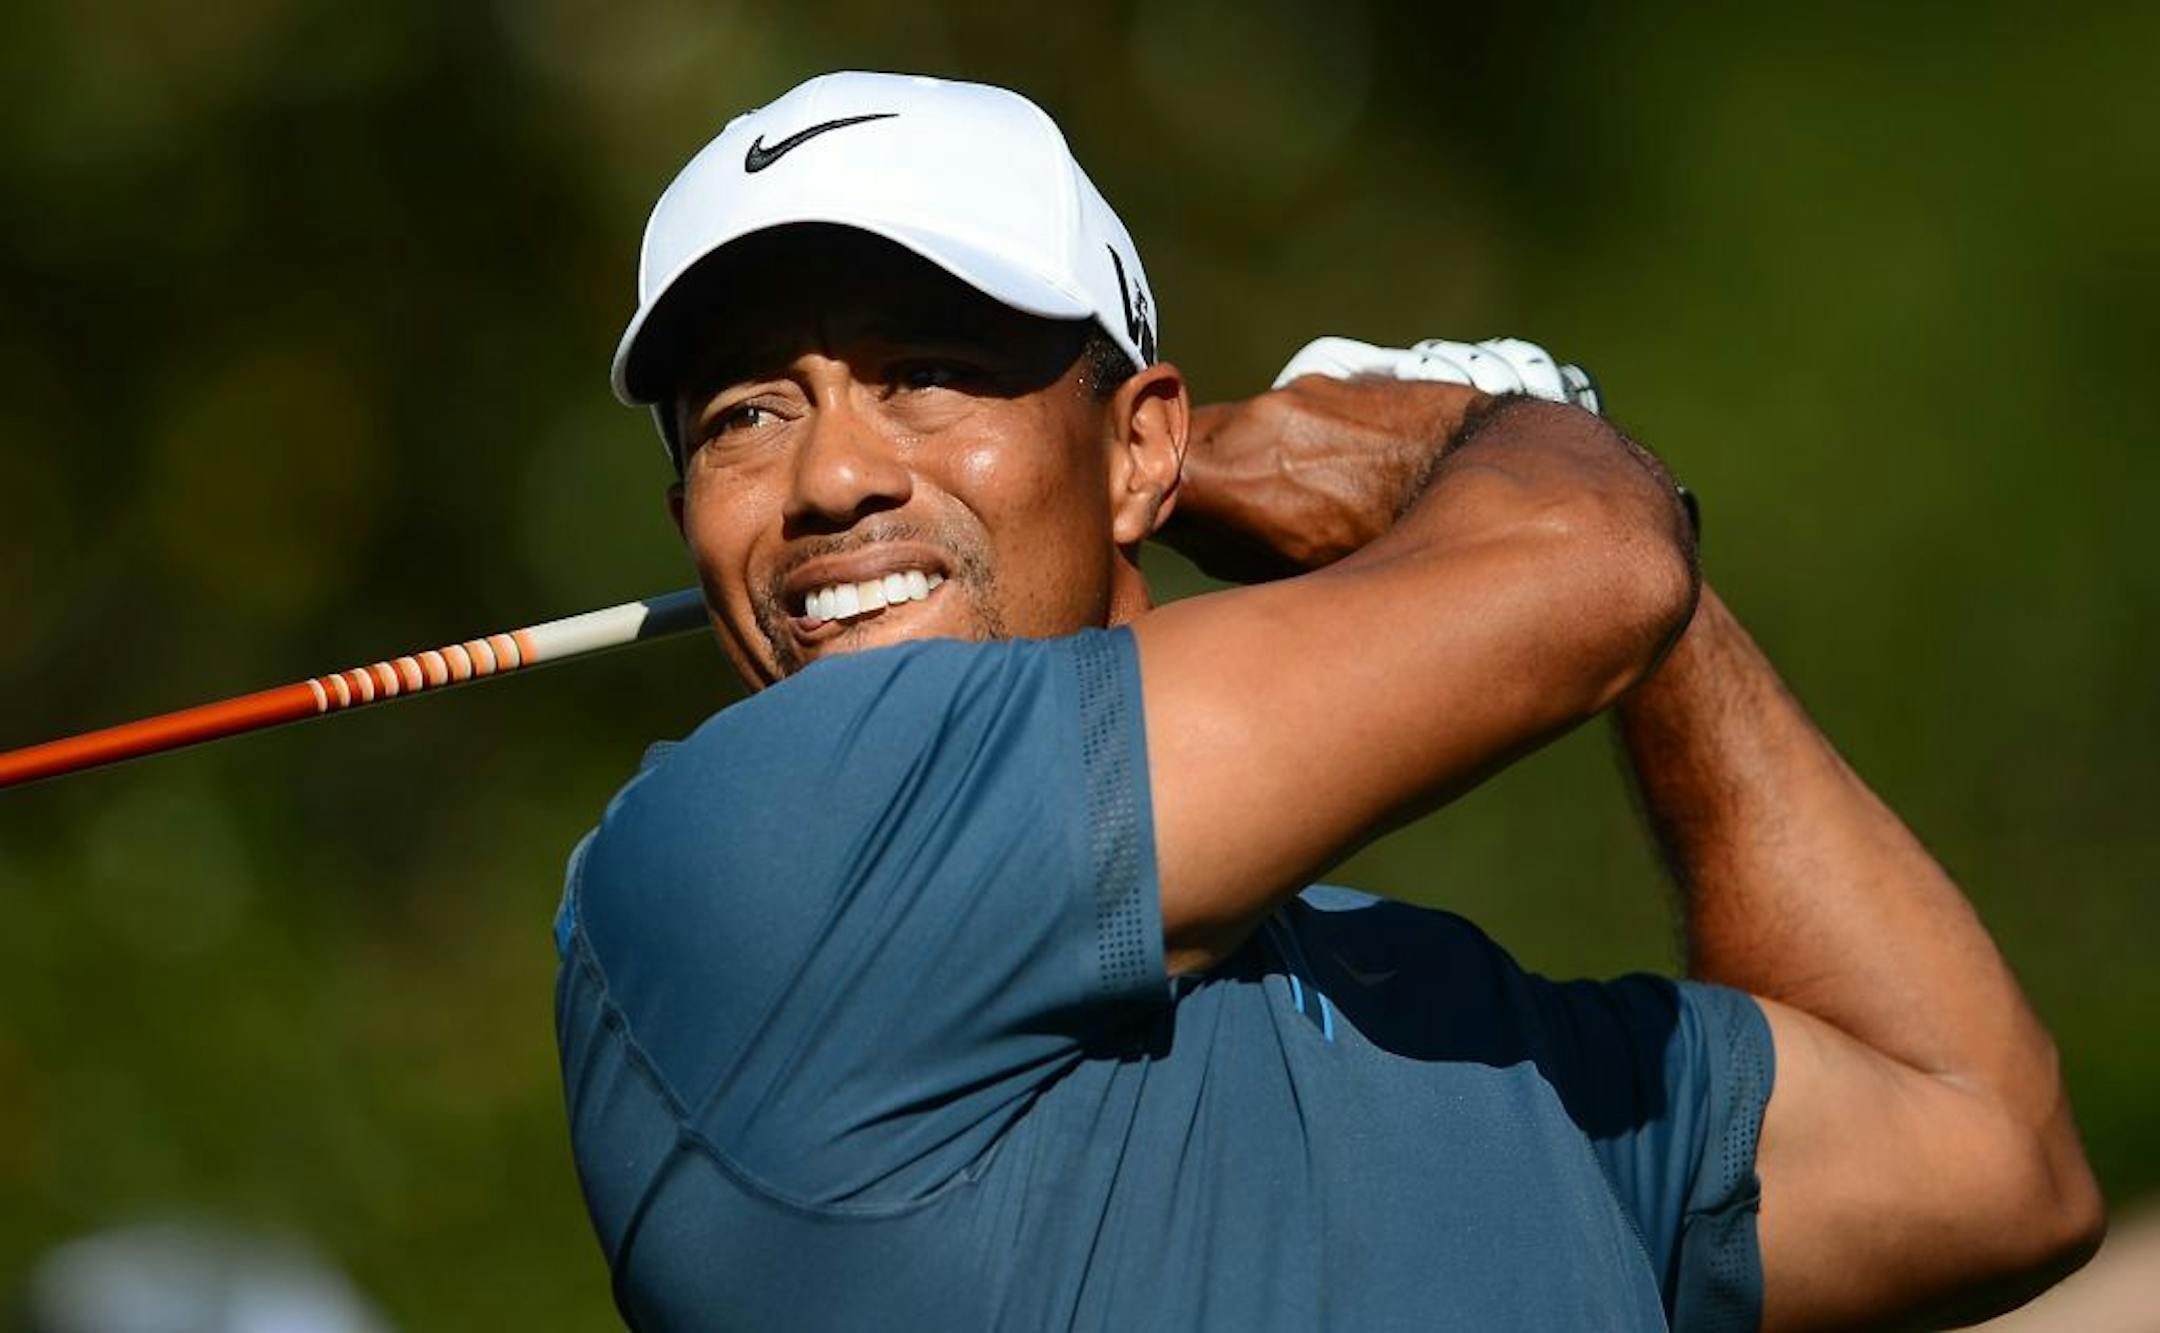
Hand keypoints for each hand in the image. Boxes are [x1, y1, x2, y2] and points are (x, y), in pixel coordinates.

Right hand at [1161, 375, 1487, 583]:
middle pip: (1182, 441)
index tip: (1139, 525)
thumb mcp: (1295, 572)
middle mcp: (1248, 422)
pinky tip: (1327, 471)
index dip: (1134, 503)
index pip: (1138, 479)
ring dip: (1239, 455)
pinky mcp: (1330, 379)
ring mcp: (1291, 392)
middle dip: (1180, 471)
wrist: (1480, 470)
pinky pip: (1283, 409)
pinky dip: (1286, 438)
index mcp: (1226, 476)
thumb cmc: (1389, 542)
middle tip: (1204, 513)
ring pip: (1234, 423)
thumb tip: (1191, 536)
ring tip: (1284, 497)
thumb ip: (1225, 549)